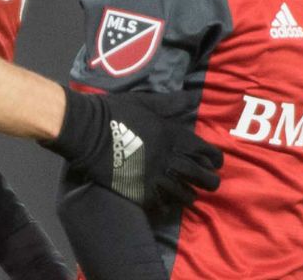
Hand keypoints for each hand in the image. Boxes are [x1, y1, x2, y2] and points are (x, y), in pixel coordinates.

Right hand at [42, 89, 222, 208]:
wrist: (87, 130)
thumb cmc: (116, 112)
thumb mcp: (146, 102)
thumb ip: (171, 103)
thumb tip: (193, 97)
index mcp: (172, 136)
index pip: (205, 152)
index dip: (214, 159)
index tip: (215, 162)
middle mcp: (168, 159)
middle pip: (200, 176)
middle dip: (209, 181)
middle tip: (209, 182)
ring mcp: (154, 177)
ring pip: (184, 193)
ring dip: (190, 194)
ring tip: (190, 194)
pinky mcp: (139, 192)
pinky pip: (162, 204)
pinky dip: (168, 204)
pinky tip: (167, 202)